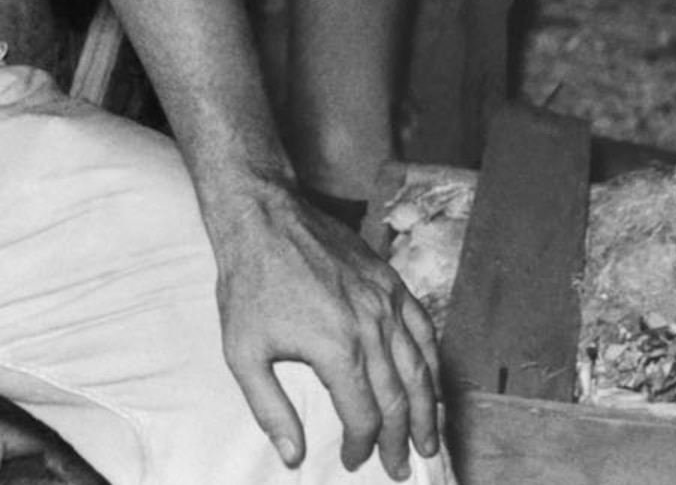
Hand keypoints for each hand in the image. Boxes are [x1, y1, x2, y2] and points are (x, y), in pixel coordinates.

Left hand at [203, 179, 443, 476]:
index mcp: (336, 348)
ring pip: (420, 368)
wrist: (260, 216)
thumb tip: (292, 456)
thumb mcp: (242, 351)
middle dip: (402, 440)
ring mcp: (385, 301)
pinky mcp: (390, 280)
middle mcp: (370, 327)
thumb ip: (269, 408)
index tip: (353, 460)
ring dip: (428, 411)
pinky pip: (423, 328)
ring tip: (429, 441)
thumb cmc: (248, 282)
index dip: (361, 446)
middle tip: (400, 467)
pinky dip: (433, 361)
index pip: (364, 416)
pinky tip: (432, 381)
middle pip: (398, 399)